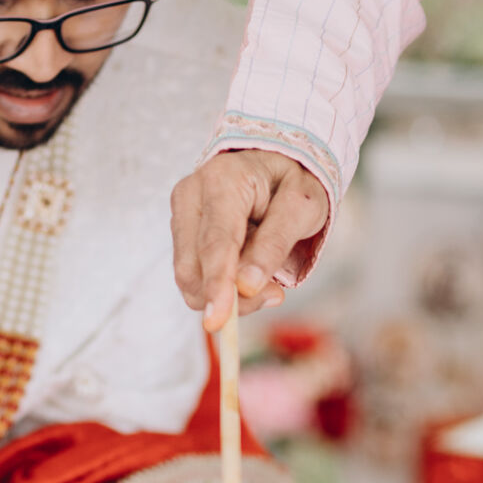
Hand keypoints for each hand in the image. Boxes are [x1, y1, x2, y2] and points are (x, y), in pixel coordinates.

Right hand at [170, 149, 328, 330]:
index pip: (215, 243)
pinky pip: (192, 272)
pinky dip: (219, 285)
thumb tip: (245, 287)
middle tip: (274, 294)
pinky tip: (246, 273)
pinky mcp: (179, 229)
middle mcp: (190, 194)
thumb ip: (275, 245)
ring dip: (225, 293)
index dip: (217, 284)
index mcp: (224, 180)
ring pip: (188, 276)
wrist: (271, 161)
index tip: (218, 321)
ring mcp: (179, 212)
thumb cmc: (292, 181)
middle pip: (192, 267)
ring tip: (265, 282)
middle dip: (228, 296)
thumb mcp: (303, 207)